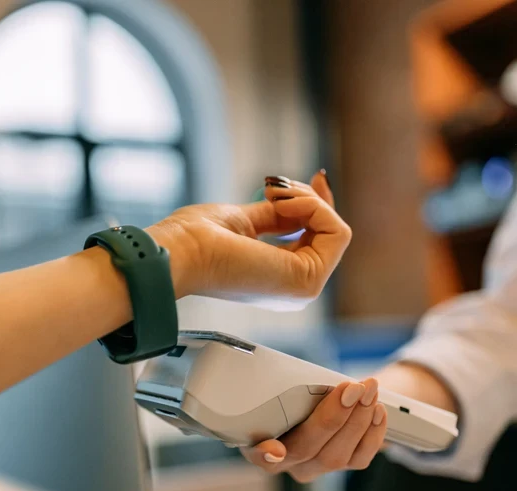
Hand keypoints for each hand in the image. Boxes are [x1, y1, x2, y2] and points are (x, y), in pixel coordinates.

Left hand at [149, 170, 350, 308]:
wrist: (180, 252)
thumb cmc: (196, 240)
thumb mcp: (245, 220)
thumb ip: (274, 217)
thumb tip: (294, 201)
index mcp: (277, 277)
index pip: (317, 240)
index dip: (318, 205)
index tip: (316, 176)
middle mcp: (294, 287)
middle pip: (329, 233)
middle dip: (310, 198)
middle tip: (276, 187)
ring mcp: (304, 288)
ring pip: (335, 230)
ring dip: (307, 200)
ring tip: (273, 195)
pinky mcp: (307, 281)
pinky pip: (336, 232)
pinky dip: (315, 208)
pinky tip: (284, 204)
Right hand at [240, 378, 387, 481]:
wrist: (330, 395)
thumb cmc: (301, 388)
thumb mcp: (289, 386)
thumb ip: (293, 391)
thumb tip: (315, 384)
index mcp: (260, 441)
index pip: (257, 454)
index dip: (265, 454)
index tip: (275, 449)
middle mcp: (285, 462)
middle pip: (306, 449)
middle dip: (333, 417)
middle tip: (352, 388)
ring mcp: (314, 468)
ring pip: (335, 456)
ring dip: (357, 419)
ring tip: (368, 390)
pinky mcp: (342, 467)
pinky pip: (360, 458)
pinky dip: (372, 432)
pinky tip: (377, 410)